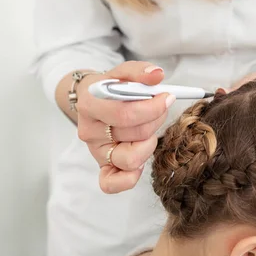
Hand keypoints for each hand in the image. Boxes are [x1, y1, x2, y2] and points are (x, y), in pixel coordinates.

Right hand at [75, 61, 174, 193]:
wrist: (94, 100)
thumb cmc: (113, 88)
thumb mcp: (123, 73)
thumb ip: (140, 71)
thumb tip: (157, 75)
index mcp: (90, 104)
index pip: (125, 114)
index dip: (153, 108)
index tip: (167, 98)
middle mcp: (89, 131)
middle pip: (135, 134)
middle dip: (156, 120)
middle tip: (159, 108)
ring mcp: (96, 151)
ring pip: (130, 159)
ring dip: (149, 145)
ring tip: (149, 131)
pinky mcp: (103, 167)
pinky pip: (111, 184)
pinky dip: (128, 179)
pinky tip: (140, 164)